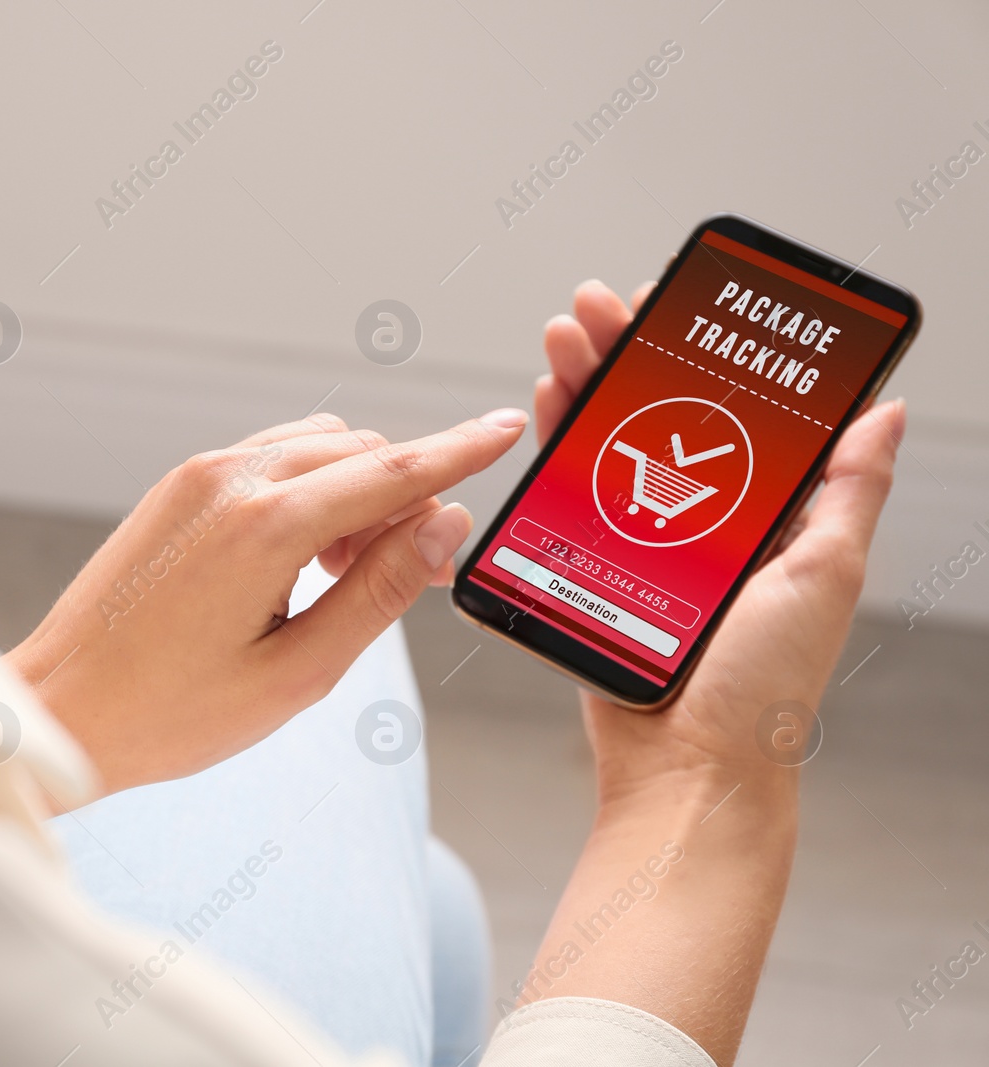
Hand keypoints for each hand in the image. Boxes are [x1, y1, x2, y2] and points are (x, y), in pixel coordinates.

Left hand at [6, 409, 528, 793]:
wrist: (63, 707)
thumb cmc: (172, 712)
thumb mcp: (298, 673)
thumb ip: (378, 593)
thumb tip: (444, 526)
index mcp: (266, 526)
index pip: (393, 470)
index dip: (461, 450)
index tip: (509, 427)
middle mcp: (231, 479)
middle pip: (360, 452)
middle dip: (406, 497)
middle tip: (416, 575)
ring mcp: (198, 476)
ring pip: (317, 446)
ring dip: (356, 491)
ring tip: (349, 576)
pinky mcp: (178, 487)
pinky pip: (271, 458)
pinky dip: (310, 488)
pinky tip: (303, 557)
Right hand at [524, 280, 903, 1063]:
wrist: (685, 771)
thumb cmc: (763, 690)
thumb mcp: (823, 577)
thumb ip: (847, 492)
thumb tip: (885, 410)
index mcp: (768, 515)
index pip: (737, 407)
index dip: (706, 349)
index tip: (683, 302)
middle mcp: (705, 519)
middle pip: (661, 409)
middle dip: (630, 347)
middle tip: (604, 301)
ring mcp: (645, 541)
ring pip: (609, 439)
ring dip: (586, 378)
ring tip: (565, 329)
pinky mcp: (594, 567)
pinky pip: (569, 493)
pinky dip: (555, 440)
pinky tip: (548, 397)